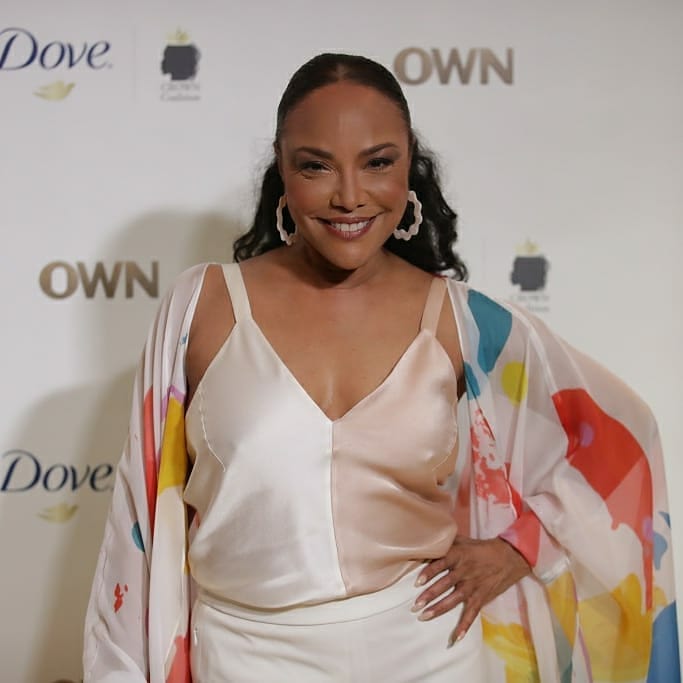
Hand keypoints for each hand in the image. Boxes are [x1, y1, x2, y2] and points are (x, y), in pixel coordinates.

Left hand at [411, 535, 530, 644]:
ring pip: (454, 599)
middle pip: (444, 584)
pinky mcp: (481, 597)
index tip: (417, 582)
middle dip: (429, 595)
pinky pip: (472, 613)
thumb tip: (425, 542)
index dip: (429, 572)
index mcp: (459, 555)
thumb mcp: (462, 541)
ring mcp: (473, 586)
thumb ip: (445, 543)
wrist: (508, 557)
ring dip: (438, 609)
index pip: (441, 563)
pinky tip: (456, 637)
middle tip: (415, 605)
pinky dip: (465, 625)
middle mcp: (465, 571)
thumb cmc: (480, 548)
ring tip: (424, 616)